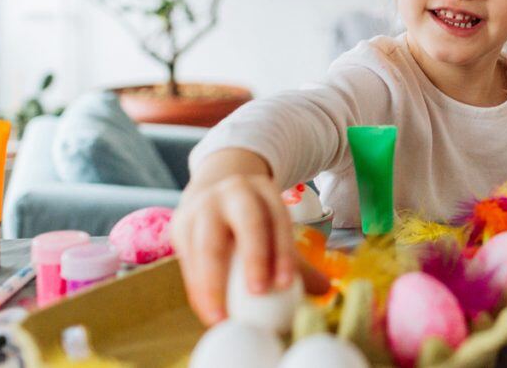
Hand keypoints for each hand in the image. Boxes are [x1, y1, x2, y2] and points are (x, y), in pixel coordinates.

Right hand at [172, 169, 329, 325]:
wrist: (211, 192)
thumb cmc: (250, 219)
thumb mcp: (273, 225)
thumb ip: (296, 259)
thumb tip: (326, 289)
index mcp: (264, 190)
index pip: (279, 220)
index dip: (283, 251)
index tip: (286, 285)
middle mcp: (235, 192)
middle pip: (248, 222)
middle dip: (255, 257)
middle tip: (259, 294)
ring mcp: (204, 205)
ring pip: (209, 243)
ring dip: (214, 283)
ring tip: (221, 317)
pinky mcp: (180, 223)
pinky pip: (188, 259)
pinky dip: (197, 288)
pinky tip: (207, 310)